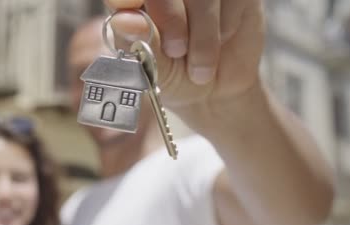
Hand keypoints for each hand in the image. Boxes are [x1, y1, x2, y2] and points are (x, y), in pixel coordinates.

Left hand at [106, 0, 265, 126]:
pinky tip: (222, 40)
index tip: (125, 4)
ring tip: (199, 68)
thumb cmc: (175, 75)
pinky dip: (226, 25)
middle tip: (176, 51)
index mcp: (134, 0)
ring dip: (202, 33)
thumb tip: (123, 19)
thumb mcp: (152, 68)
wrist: (216, 90)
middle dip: (170, 16)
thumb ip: (136, 41)